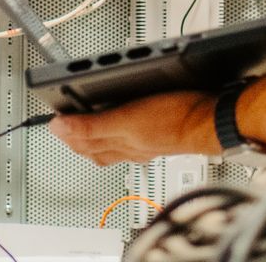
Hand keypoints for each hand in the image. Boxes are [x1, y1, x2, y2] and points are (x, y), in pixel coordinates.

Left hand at [49, 90, 219, 165]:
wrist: (212, 120)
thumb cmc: (177, 119)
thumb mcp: (126, 118)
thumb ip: (92, 126)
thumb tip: (60, 128)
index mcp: (120, 143)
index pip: (84, 142)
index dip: (65, 132)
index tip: (53, 120)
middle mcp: (131, 146)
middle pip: (95, 147)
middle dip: (77, 136)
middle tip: (64, 125)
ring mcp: (146, 143)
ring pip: (112, 144)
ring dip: (96, 136)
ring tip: (86, 126)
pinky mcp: (161, 135)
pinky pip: (131, 140)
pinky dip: (120, 133)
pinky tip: (125, 126)